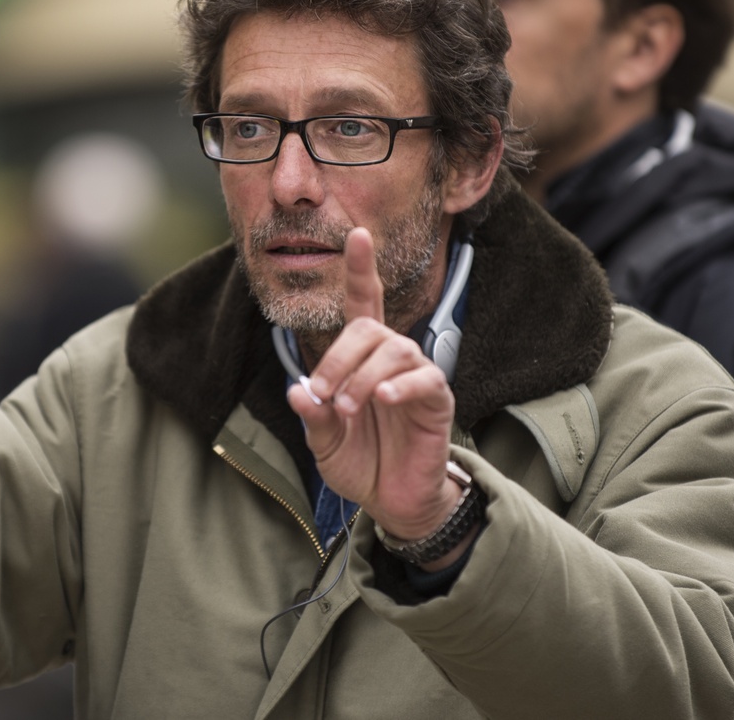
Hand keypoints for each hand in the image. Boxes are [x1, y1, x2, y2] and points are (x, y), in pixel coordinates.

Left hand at [286, 228, 459, 545]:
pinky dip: (400, 386)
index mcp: (361, 358)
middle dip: (338, 358)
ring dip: (363, 377)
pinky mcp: (437, 399)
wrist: (392, 500)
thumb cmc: (360, 461)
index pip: (364, 303)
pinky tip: (383, 400)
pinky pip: (423, 378)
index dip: (361, 269)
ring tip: (349, 408)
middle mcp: (391, 357)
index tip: (359, 234)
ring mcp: (416, 375)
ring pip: (394, 350)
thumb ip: (313, 416)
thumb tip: (297, 391)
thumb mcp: (324, 442)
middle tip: (324, 395)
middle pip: (368, 328)